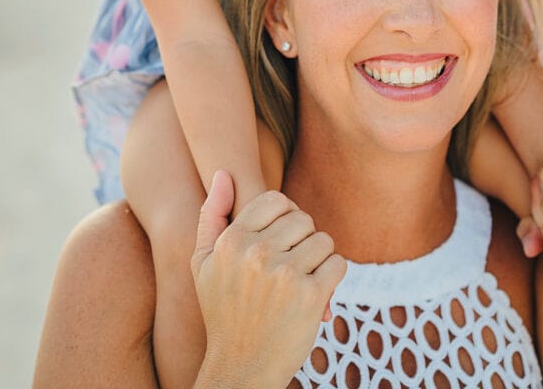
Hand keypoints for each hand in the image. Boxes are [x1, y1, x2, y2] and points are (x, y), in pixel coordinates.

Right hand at [191, 171, 346, 388]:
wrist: (240, 370)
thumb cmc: (222, 312)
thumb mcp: (204, 264)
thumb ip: (211, 215)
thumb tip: (222, 172)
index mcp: (232, 241)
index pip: (275, 199)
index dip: (284, 215)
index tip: (282, 238)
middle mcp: (257, 253)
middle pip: (302, 218)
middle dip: (303, 238)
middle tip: (293, 264)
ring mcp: (285, 274)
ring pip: (323, 239)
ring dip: (319, 258)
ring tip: (304, 278)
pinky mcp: (311, 297)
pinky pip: (338, 264)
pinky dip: (333, 277)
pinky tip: (317, 292)